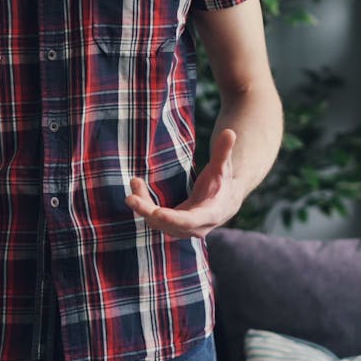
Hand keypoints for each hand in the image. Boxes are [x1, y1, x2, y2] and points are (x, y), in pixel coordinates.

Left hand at [125, 128, 241, 238]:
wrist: (224, 202)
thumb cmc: (223, 182)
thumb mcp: (223, 166)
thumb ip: (224, 152)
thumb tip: (230, 132)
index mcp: (209, 215)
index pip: (190, 221)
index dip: (174, 219)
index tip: (157, 213)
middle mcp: (194, 228)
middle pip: (167, 224)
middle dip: (147, 211)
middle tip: (130, 198)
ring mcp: (181, 229)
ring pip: (156, 221)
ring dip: (142, 204)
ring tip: (135, 181)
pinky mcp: (171, 225)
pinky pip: (153, 217)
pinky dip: (144, 204)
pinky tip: (137, 185)